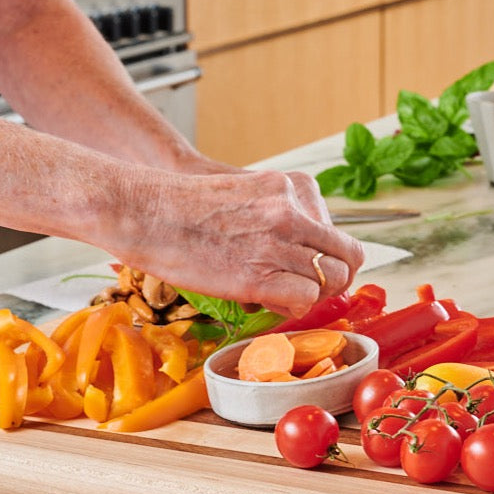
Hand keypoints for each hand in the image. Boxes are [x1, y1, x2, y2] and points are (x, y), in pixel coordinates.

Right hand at [107, 167, 363, 317]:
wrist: (146, 211)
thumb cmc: (187, 206)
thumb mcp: (247, 193)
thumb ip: (281, 216)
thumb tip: (303, 252)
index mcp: (293, 187)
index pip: (339, 234)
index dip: (330, 259)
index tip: (313, 271)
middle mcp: (293, 211)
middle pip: (346, 258)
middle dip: (332, 281)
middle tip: (306, 290)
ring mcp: (279, 242)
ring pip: (329, 281)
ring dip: (309, 295)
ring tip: (278, 294)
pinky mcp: (260, 275)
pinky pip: (305, 300)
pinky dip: (291, 307)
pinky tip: (265, 299)